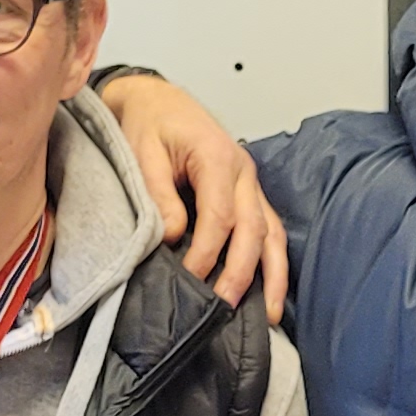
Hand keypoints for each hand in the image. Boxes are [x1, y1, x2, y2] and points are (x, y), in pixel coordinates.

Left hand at [103, 74, 287, 320]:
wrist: (157, 100)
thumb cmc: (149, 122)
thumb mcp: (141, 152)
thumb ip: (157, 193)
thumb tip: (174, 236)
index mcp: (218, 157)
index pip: (220, 216)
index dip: (207, 253)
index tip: (190, 280)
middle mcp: (244, 171)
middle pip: (254, 229)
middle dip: (242, 272)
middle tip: (225, 306)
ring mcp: (251, 183)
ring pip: (273, 233)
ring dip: (274, 274)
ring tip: (272, 314)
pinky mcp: (249, 193)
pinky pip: (270, 229)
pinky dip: (274, 261)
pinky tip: (272, 291)